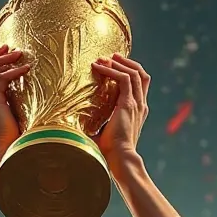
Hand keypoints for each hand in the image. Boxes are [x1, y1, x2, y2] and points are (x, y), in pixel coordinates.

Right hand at [0, 44, 28, 154]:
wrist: (3, 151)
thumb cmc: (14, 141)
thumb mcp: (18, 120)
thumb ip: (21, 109)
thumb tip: (40, 104)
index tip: (8, 53)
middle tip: (9, 45)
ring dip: (6, 58)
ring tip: (20, 53)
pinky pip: (1, 78)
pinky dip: (13, 71)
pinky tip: (25, 69)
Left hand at [92, 54, 149, 168]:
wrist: (120, 160)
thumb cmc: (110, 153)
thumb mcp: (102, 135)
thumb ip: (95, 127)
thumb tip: (75, 127)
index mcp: (137, 112)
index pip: (139, 86)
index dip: (128, 73)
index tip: (113, 67)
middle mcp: (140, 105)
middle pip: (142, 75)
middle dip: (127, 63)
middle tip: (112, 57)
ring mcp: (136, 104)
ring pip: (135, 73)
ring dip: (121, 63)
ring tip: (107, 58)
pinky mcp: (128, 104)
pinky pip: (125, 79)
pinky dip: (114, 71)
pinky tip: (102, 68)